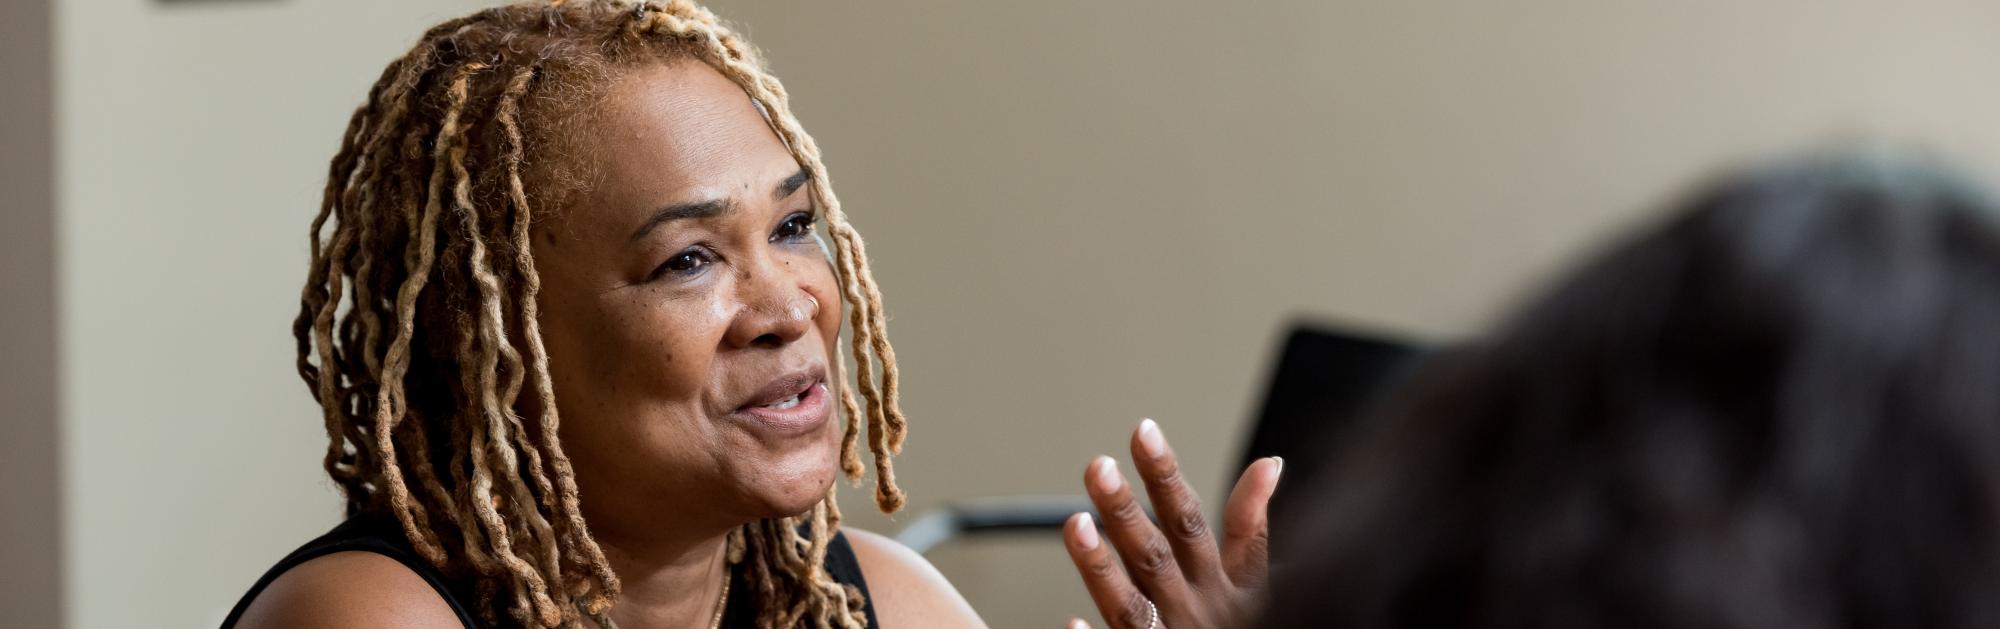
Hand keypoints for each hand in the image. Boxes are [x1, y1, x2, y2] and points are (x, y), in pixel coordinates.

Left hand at [1062, 419, 1282, 628]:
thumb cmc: (1246, 627)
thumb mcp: (1259, 581)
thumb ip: (1251, 525)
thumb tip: (1270, 463)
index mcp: (1217, 581)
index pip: (1187, 518)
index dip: (1165, 474)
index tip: (1142, 430)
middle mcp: (1193, 609)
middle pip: (1154, 556)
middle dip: (1125, 510)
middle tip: (1097, 467)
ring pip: (1131, 607)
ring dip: (1103, 569)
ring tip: (1075, 527)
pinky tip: (1071, 626)